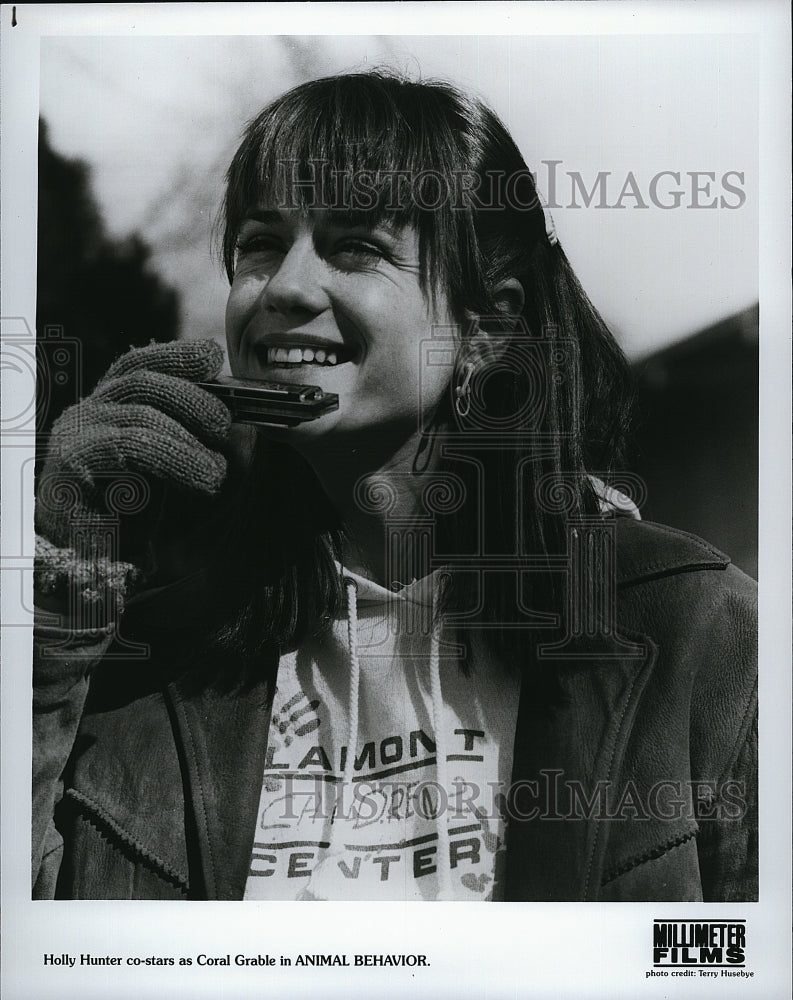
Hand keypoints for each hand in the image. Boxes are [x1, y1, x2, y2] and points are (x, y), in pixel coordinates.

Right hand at [36, 339, 231, 568]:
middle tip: (222, 427)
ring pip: (137, 422)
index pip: (140, 364)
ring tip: (213, 475)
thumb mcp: (166, 462)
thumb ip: (189, 435)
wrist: (85, 559)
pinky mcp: (69, 471)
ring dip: (184, 447)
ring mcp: (74, 439)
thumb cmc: (131, 507)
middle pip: (141, 383)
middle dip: (191, 399)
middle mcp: (88, 413)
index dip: (176, 356)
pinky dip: (165, 467)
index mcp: (111, 404)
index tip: (213, 357)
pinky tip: (190, 486)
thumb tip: (235, 421)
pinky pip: (123, 456)